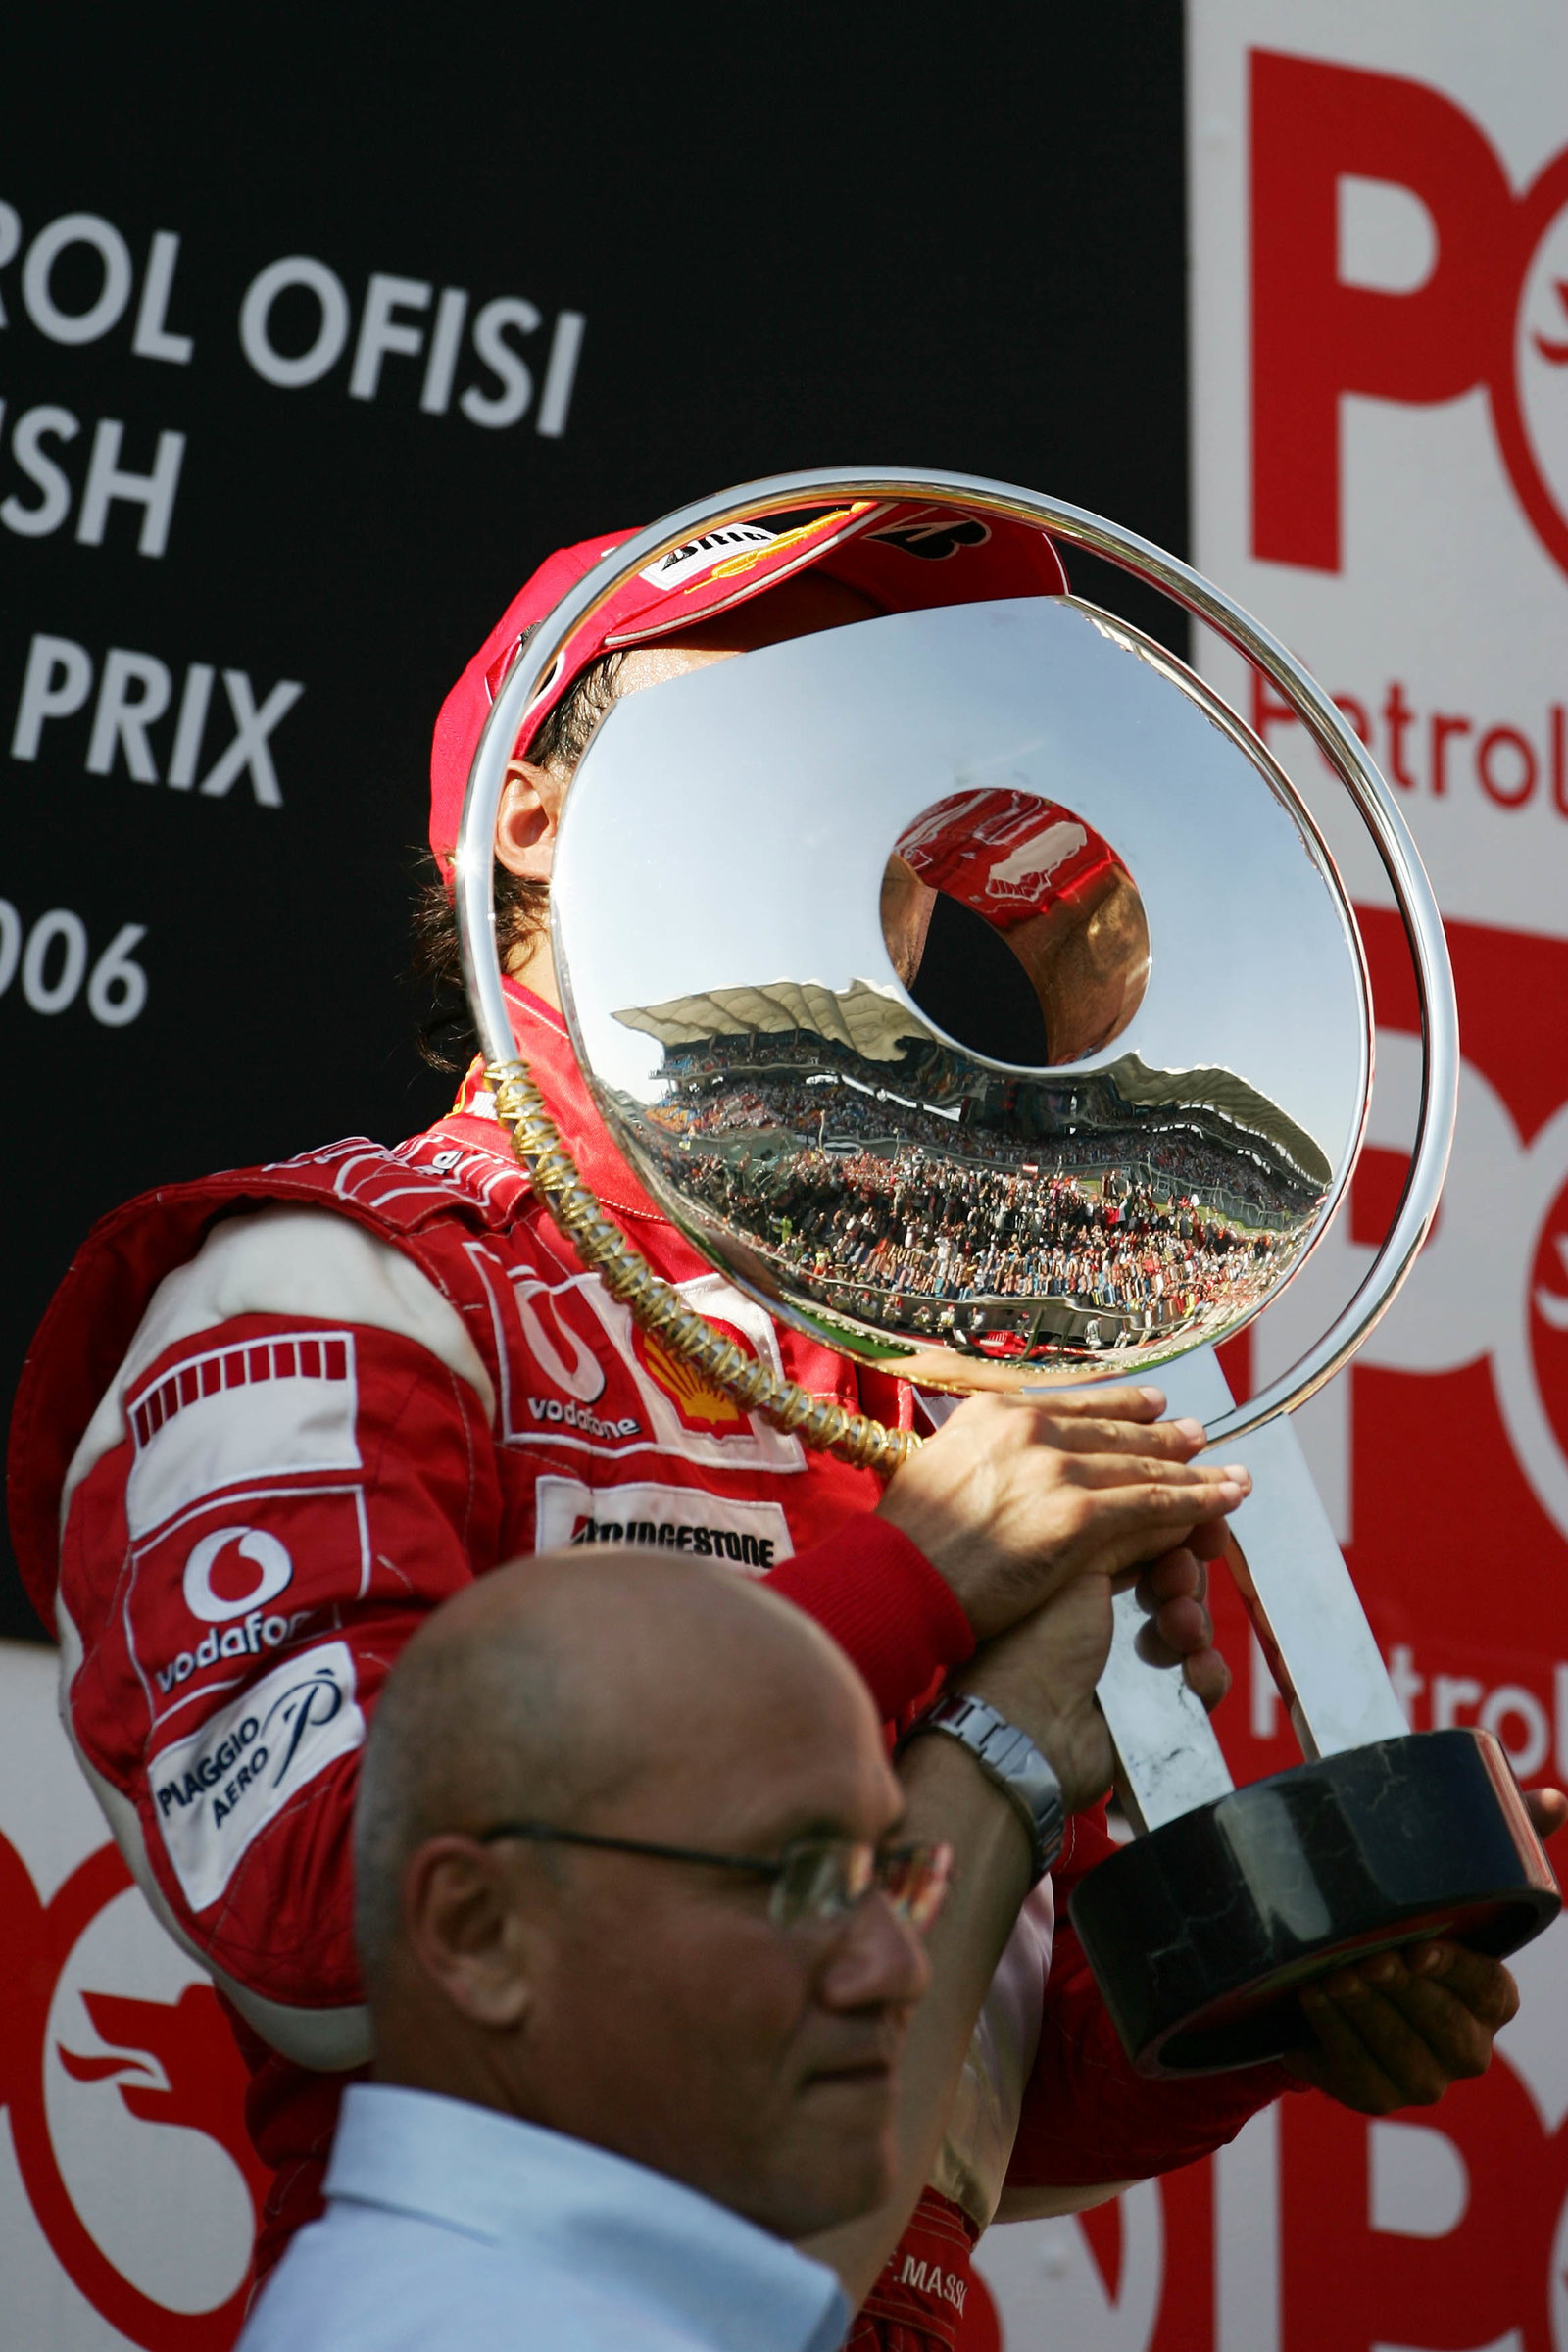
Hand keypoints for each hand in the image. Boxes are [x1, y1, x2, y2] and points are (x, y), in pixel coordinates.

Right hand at [878, 1387, 1250, 1640]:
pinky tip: (1224, 1502)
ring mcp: (1057, 1468)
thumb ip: (984, 1452)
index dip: (1122, 1406)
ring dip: (1194, 1471)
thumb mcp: (941, 1467)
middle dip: (1167, 1437)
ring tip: (1229, 1473)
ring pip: (1144, 1467)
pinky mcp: (1078, 1516)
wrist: (897, 1580)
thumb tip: (1011, 1461)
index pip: (1076, 1403)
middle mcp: (1030, 1426)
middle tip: (1201, 1436)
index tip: (1153, 1404)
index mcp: (995, 1409)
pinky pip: (1152, 1507)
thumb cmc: (908, 1542)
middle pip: (1117, 1431)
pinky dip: (1196, 1503)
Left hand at [955, 1544, 1228, 1813]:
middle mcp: (1107, 1618)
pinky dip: (1206, 1673)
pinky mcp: (1155, 1710)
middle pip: (1173, 1583)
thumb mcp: (1080, 1570)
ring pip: (1191, 1630)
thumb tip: (1175, 1506)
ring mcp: (1133, 1666)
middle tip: (1175, 1577)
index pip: (1144, 1545)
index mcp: (1081, 1577)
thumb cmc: (1036, 1644)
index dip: (1176, 1534)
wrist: (1025, 1729)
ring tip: (1177, 1624)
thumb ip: (1130, 1531)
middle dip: (1183, 1575)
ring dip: (1193, 1621)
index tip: (1203, 1526)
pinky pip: (1200, 1683)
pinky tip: (1195, 1668)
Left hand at [1283, 1790, 1563, 2111]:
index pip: (1491, 1992)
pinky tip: (1312, 1999)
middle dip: (1407, 1995)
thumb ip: (1505, 1841)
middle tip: (1367, 1957)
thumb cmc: (1398, 1919)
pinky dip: (1336, 2038)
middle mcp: (1467, 2047)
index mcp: (1492, 1998)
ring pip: (1407, 2060)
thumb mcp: (1441, 1882)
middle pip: (1450, 2032)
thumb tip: (1556, 1800)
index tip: (1420, 1945)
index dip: (1458, 1973)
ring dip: (1368, 2016)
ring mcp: (1423, 2078)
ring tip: (1332, 1974)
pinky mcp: (1375, 2095)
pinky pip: (1361, 2078)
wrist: (1323, 1969)